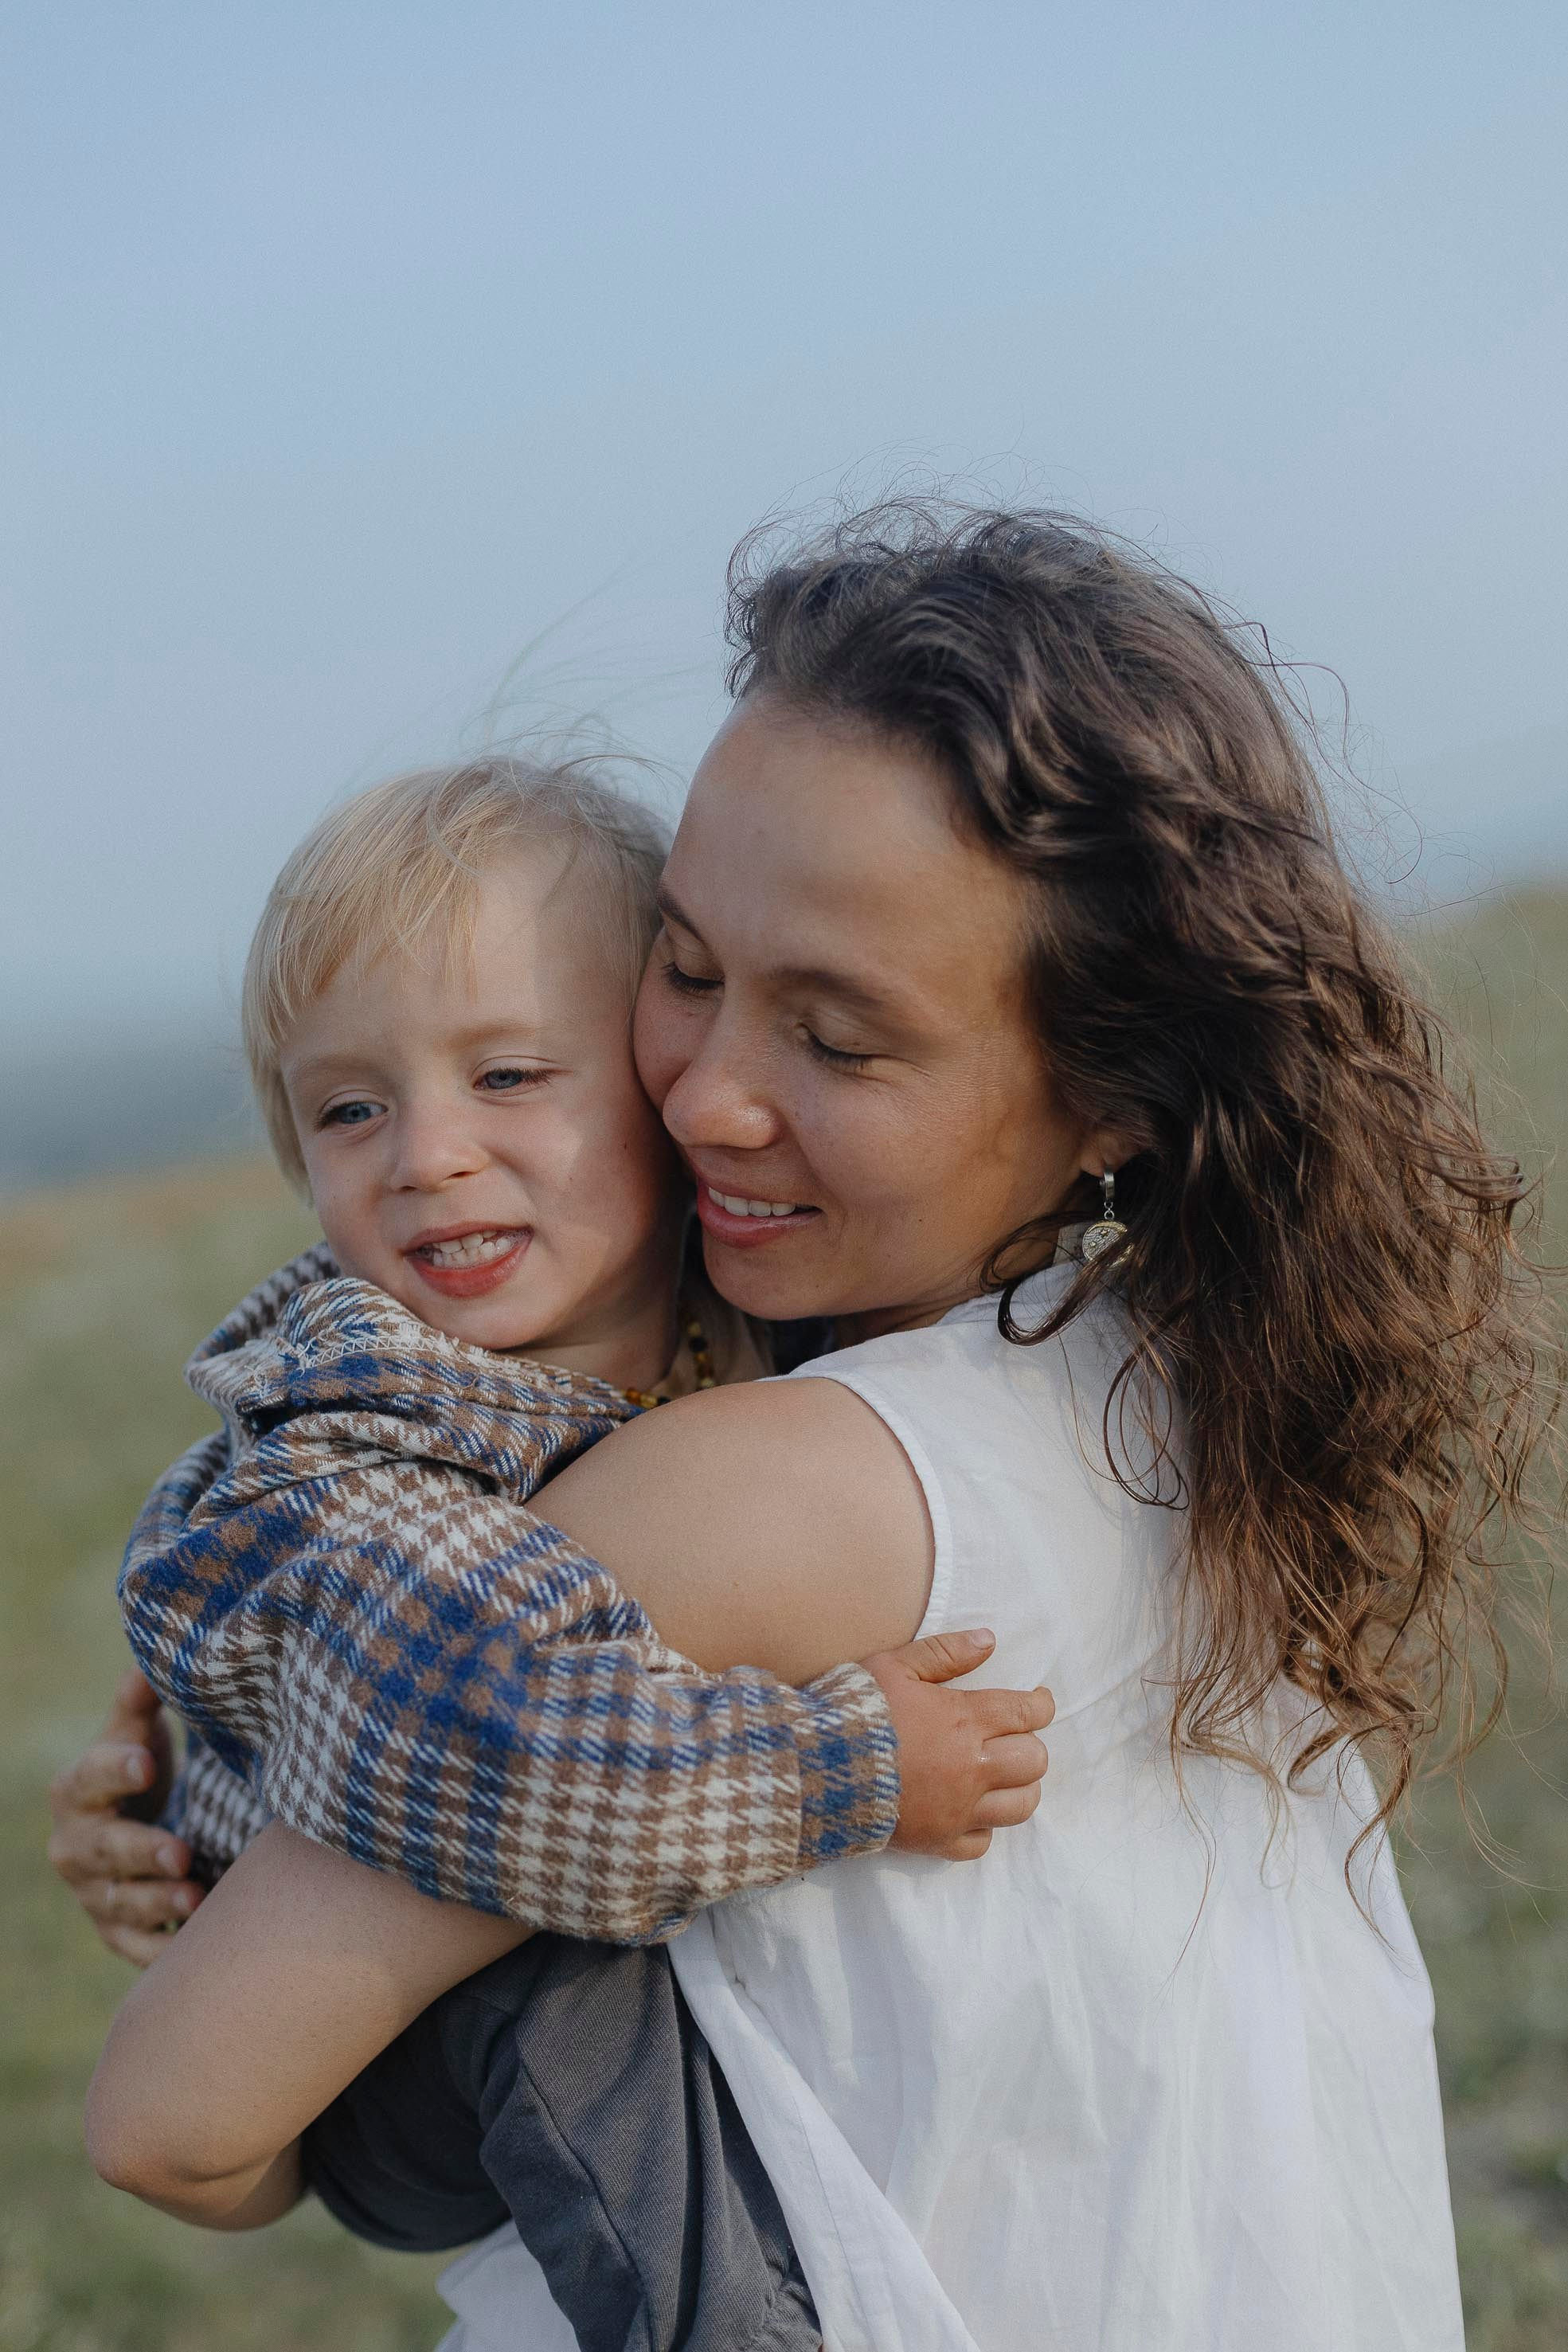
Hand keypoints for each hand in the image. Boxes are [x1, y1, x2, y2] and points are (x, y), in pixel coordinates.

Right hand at [48, 1669, 204, 1964]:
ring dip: (157, 1904)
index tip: (147, 1761)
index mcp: (76, 1789)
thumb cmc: (140, 1770)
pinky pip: (133, 1947)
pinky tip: (189, 1945)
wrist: (134, 1826)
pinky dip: (160, 1950)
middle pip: (105, 1849)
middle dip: (142, 1851)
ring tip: (196, 1898)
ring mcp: (93, 1893)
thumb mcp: (137, 1734)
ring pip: (120, 1903)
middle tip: (181, 1852)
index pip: (91, 1776)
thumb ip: (140, 1704)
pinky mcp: (115, 1932)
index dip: (116, 1769)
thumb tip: (145, 1667)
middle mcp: (76, 1845)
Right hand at [866, 1630, 1052, 1860]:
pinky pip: (982, 1843)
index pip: (1028, 1713)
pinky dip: (983, 1827)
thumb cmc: (855, 1711)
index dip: (1041, 1705)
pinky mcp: (939, 1841)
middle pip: (1035, 1761)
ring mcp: (959, 1810)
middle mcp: (973, 1767)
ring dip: (1019, 1787)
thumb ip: (945, 1652)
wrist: (816, 1770)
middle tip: (1011, 1737)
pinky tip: (969, 1811)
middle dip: (1030, 1745)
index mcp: (966, 1720)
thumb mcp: (895, 1666)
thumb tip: (990, 1640)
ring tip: (1000, 1775)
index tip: (1037, 1702)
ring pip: (1021, 1806)